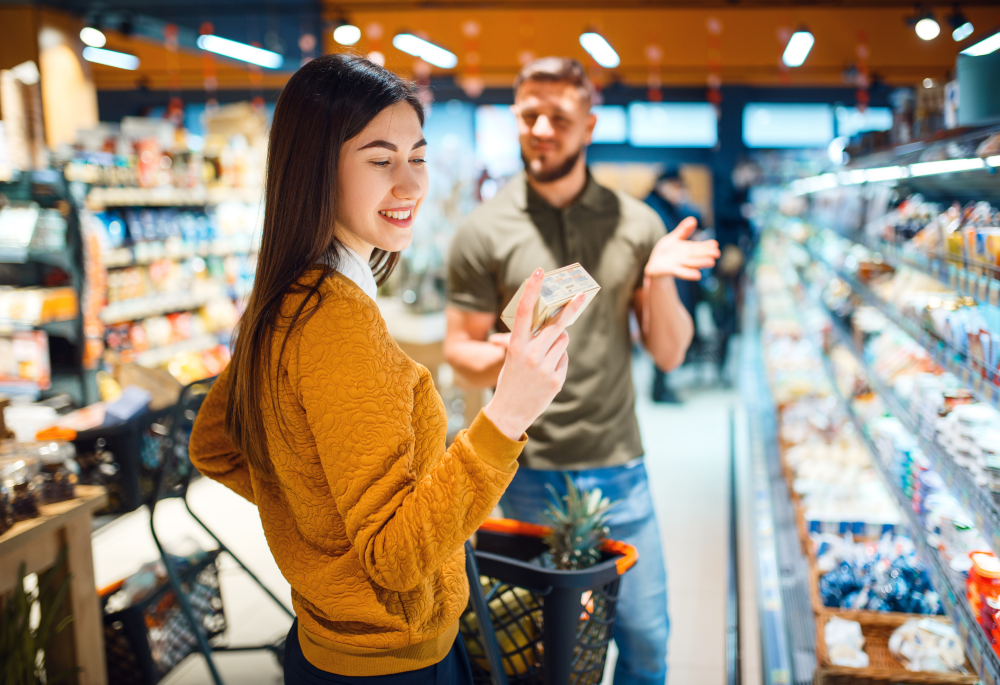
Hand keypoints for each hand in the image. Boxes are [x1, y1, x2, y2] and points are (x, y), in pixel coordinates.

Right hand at [483, 269, 585, 439]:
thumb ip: (530, 339)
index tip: (539, 272)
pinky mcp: (556, 379)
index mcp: (515, 345)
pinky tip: (546, 373)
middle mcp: (530, 354)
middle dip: (570, 309)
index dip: (532, 289)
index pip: (524, 312)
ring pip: (563, 341)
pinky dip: (559, 361)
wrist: (508, 412)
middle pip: (557, 324)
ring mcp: (544, 367)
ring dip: (558, 342)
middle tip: (582, 295)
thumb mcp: (513, 356)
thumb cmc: (510, 379)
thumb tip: (557, 323)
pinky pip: (564, 359)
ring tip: (544, 357)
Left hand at [645, 217, 720, 280]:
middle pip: (696, 255)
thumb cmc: (666, 252)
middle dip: (706, 254)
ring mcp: (678, 264)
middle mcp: (685, 257)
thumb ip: (683, 230)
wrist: (654, 265)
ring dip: (700, 263)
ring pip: (691, 263)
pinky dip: (688, 274)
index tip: (715, 244)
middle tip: (717, 253)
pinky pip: (680, 271)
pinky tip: (698, 276)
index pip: (699, 246)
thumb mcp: (674, 238)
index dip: (707, 246)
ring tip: (711, 262)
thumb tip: (693, 219)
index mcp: (687, 249)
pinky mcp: (670, 270)